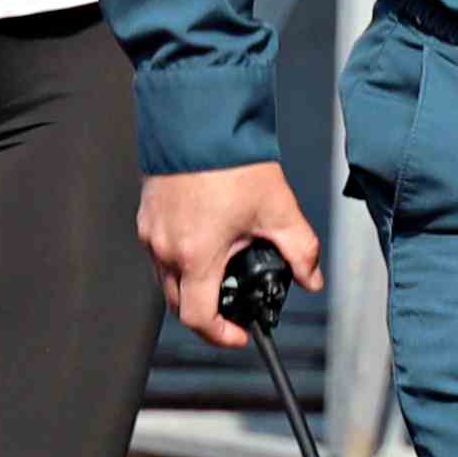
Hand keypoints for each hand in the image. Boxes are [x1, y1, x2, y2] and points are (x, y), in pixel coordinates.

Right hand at [141, 160, 324, 348]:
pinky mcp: (146, 216)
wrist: (200, 121)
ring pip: (167, 279)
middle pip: (180, 304)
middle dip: (208, 313)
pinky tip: (206, 241)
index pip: (198, 318)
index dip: (221, 335)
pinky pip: (159, 253)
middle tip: (234, 308)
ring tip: (223, 267)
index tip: (238, 333)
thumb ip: (301, 251)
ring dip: (193, 285)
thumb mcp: (279, 209)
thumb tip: (311, 277)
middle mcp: (165, 248)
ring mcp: (151, 232)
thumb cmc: (231, 161)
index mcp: (196, 254)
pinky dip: (181, 260)